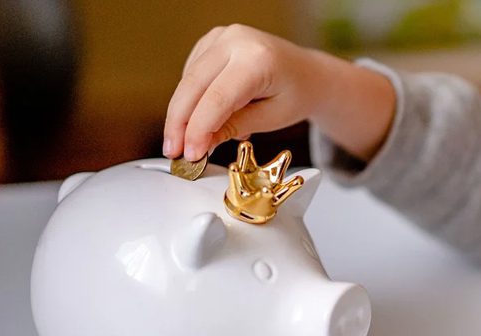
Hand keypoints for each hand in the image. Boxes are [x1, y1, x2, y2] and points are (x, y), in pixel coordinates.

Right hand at [163, 25, 394, 162]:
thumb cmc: (296, 95)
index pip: (217, 98)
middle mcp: (237, 40)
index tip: (189, 154)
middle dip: (179, 122)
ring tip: (190, 142)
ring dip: (182, 113)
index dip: (198, 128)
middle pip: (194, 85)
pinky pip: (192, 72)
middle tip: (173, 152)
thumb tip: (198, 144)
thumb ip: (233, 127)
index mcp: (258, 59)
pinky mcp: (213, 39)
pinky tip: (203, 116)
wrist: (308, 73)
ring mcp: (223, 36)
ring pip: (188, 79)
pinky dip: (192, 97)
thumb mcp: (271, 118)